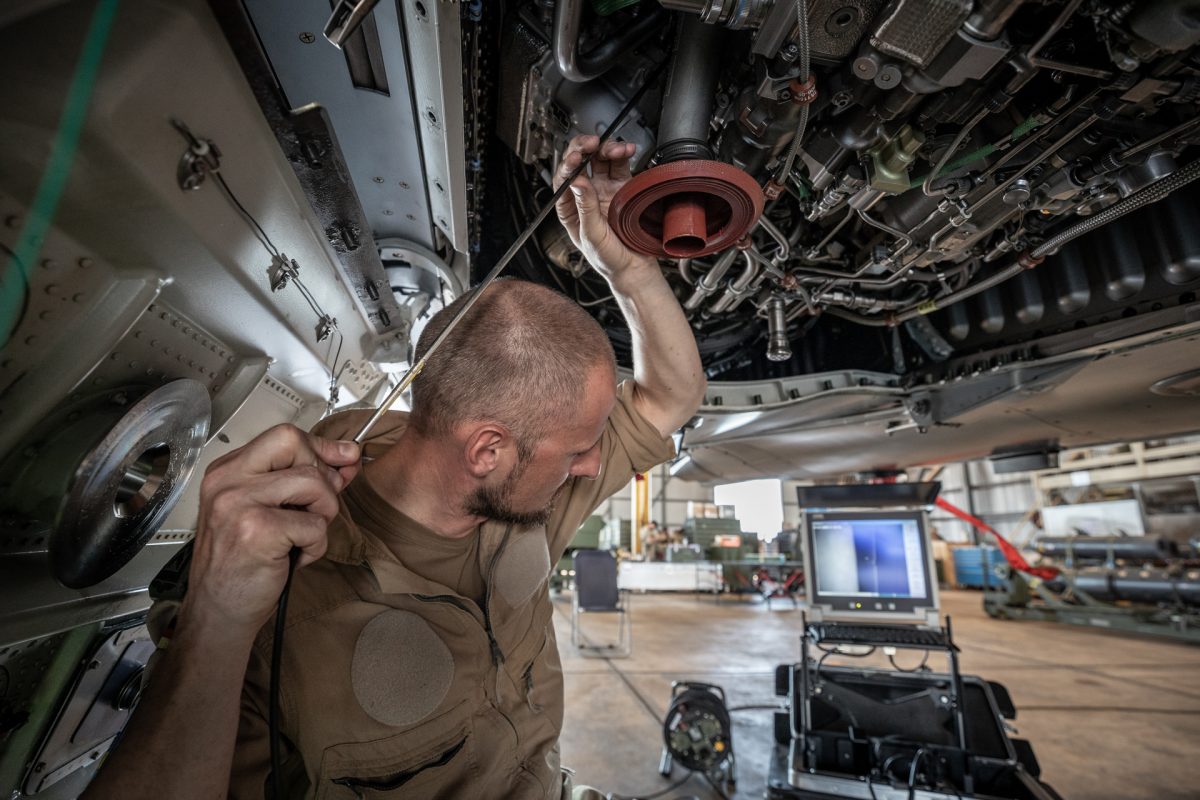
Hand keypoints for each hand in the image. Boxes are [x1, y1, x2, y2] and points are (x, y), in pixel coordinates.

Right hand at [182, 424, 360, 635]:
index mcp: (227, 471)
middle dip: (321, 476)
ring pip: (313, 484)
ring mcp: (239, 503)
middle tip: (315, 510)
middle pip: (296, 445)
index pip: (284, 436)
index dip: (320, 447)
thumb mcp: (267, 510)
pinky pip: (315, 525)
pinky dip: (315, 546)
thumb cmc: (242, 564)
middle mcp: (227, 481)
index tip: (343, 459)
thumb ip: (302, 480)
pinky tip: (293, 557)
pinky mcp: (256, 530)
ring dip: (322, 514)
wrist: (218, 611)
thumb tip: (347, 456)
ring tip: (301, 537)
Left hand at [554, 135, 657, 284]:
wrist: (634, 268)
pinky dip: (623, 154)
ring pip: (601, 159)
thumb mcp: (592, 235)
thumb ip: (585, 208)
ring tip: (615, 149)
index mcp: (570, 207)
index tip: (576, 158)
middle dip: (584, 148)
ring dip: (606, 148)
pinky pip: (621, 165)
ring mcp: (604, 189)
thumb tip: (576, 182)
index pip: (563, 179)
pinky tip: (626, 150)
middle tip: (592, 144)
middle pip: (580, 162)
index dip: (568, 164)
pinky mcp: (623, 187)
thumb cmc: (608, 259)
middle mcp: (585, 195)